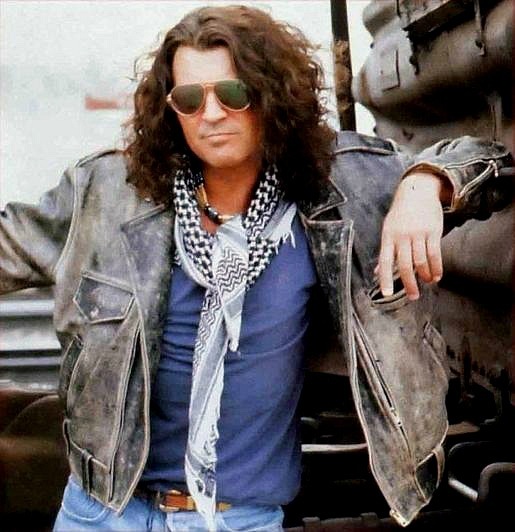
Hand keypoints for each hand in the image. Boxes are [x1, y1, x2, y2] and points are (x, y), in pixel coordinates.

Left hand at [377, 173, 445, 299]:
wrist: (417, 192)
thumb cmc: (400, 215)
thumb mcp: (388, 231)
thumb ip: (385, 253)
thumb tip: (377, 273)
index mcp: (388, 237)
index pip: (384, 261)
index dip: (385, 279)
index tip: (387, 294)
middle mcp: (401, 237)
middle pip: (403, 265)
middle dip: (408, 283)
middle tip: (413, 296)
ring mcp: (417, 234)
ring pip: (420, 261)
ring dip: (424, 276)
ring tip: (427, 283)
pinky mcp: (432, 231)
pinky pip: (434, 253)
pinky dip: (436, 267)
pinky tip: (436, 275)